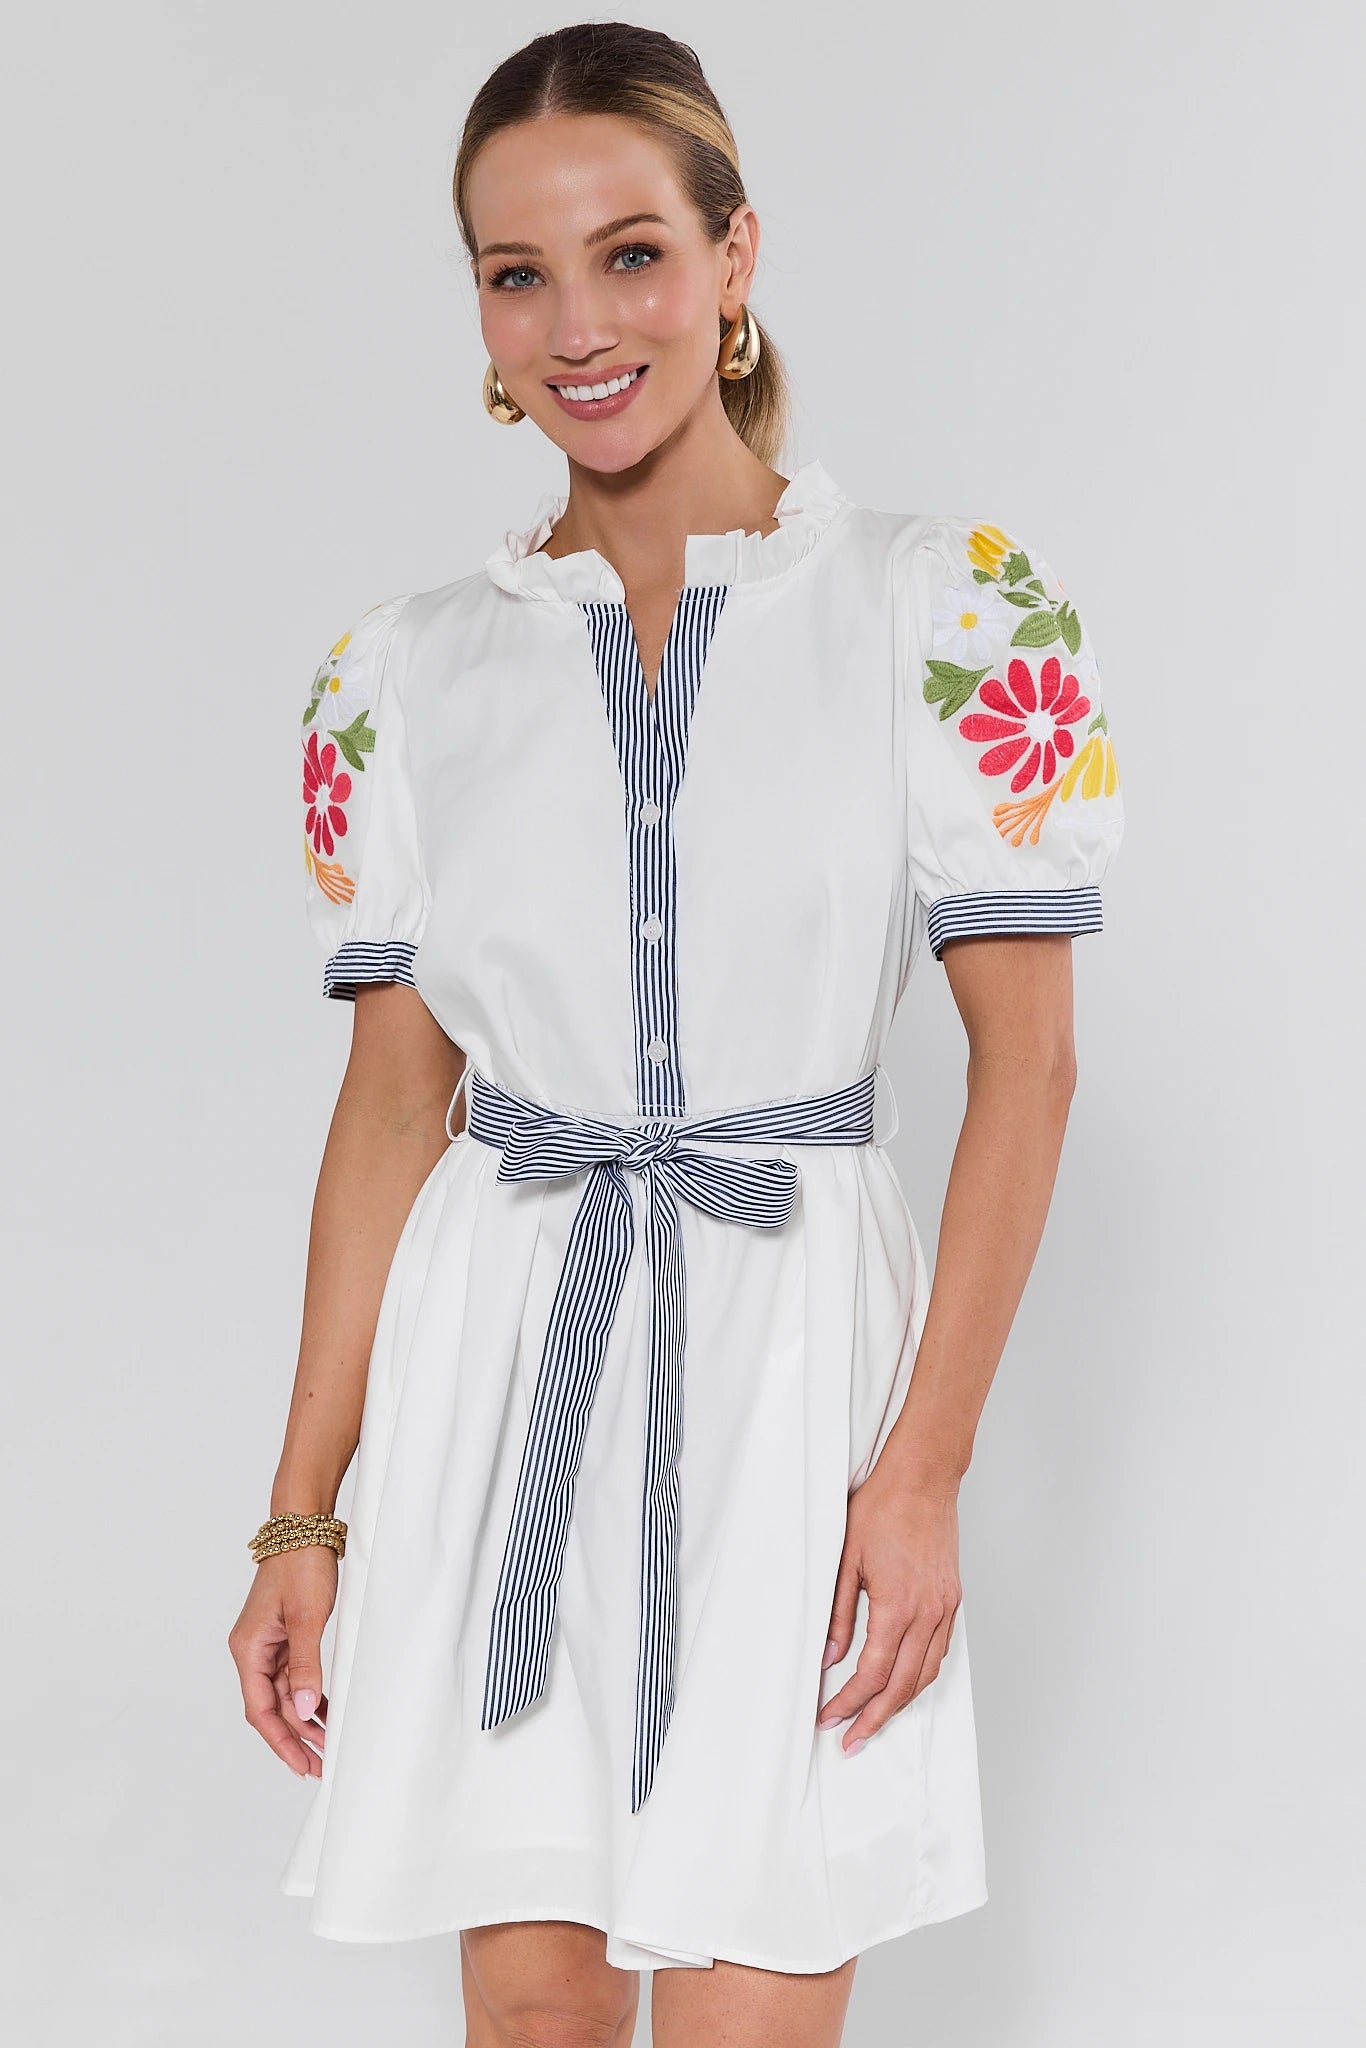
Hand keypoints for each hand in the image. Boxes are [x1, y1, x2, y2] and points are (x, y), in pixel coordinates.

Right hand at [228, 1546, 337, 1777]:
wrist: (306, 1526)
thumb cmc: (301, 1565)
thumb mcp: (306, 1618)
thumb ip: (305, 1667)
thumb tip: (303, 1712)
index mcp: (248, 1649)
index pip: (260, 1710)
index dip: (282, 1741)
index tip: (303, 1766)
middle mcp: (254, 1650)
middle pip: (271, 1707)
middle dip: (296, 1737)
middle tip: (323, 1764)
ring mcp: (270, 1643)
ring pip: (284, 1694)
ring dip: (304, 1719)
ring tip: (330, 1744)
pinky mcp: (286, 1635)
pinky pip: (294, 1676)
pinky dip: (309, 1696)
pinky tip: (327, 1711)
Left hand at [816, 1458, 961, 1753]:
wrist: (923, 1478)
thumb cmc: (882, 1508)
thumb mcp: (845, 1559)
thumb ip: (838, 1613)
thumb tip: (828, 1657)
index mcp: (898, 1606)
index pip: (872, 1673)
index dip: (849, 1702)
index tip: (829, 1718)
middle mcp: (927, 1614)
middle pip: (903, 1686)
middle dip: (875, 1719)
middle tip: (851, 1740)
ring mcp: (945, 1608)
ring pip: (926, 1674)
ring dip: (900, 1703)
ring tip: (874, 1720)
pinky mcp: (952, 1599)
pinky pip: (939, 1651)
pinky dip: (920, 1675)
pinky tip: (902, 1682)